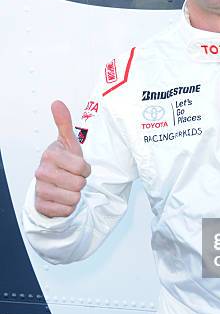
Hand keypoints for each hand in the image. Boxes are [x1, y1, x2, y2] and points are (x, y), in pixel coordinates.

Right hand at [34, 100, 90, 217]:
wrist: (51, 183)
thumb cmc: (63, 162)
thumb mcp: (68, 142)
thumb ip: (64, 123)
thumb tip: (57, 103)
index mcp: (50, 155)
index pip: (82, 167)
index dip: (85, 169)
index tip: (78, 166)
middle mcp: (41, 172)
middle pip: (79, 184)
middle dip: (81, 182)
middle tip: (72, 178)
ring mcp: (40, 190)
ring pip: (74, 198)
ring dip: (75, 195)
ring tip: (68, 188)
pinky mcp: (41, 206)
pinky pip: (66, 210)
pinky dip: (68, 207)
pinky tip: (62, 199)